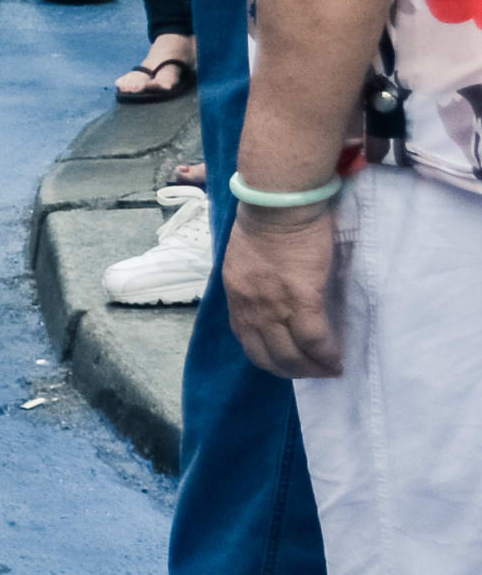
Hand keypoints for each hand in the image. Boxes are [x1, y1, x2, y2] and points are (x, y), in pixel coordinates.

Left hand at [224, 199, 345, 377]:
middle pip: (267, 355)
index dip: (267, 357)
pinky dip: (327, 354)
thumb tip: (274, 298)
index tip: (286, 362)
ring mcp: (273, 305)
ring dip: (311, 368)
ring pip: (291, 354)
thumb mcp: (247, 258)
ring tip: (329, 369)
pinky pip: (315, 339)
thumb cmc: (267, 222)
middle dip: (291, 370)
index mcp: (236, 295)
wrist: (278, 202)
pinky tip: (338, 359)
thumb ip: (256, 283)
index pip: (246, 339)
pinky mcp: (301, 299)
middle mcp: (250, 306)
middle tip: (313, 372)